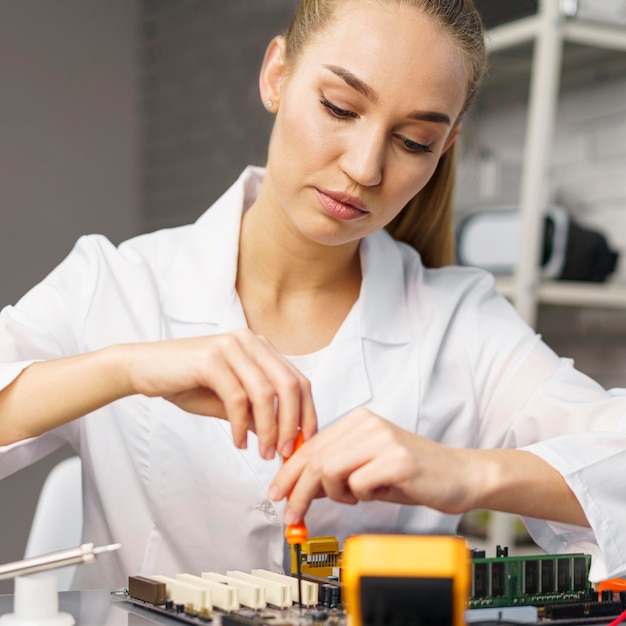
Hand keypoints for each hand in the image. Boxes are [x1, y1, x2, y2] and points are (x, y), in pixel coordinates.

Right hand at [125, 329, 316, 458]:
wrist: (143, 368)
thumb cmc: (186, 382)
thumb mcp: (228, 400)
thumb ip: (255, 413)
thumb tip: (282, 437)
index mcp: (259, 347)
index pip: (297, 379)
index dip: (307, 411)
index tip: (306, 440)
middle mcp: (249, 341)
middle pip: (289, 384)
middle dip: (293, 423)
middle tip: (286, 452)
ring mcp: (231, 347)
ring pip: (266, 393)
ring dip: (268, 429)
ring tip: (264, 453)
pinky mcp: (211, 359)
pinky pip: (237, 398)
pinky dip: (241, 425)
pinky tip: (238, 442)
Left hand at [268, 408, 477, 522]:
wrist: (459, 475)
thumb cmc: (412, 475)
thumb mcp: (366, 470)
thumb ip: (334, 473)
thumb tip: (298, 488)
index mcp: (357, 421)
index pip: (310, 445)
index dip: (289, 472)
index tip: (278, 493)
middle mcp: (367, 424)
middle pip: (314, 458)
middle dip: (298, 491)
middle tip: (292, 515)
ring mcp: (383, 439)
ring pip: (329, 468)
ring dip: (333, 494)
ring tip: (353, 498)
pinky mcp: (397, 459)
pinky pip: (358, 483)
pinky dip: (359, 496)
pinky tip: (376, 493)